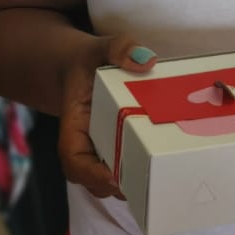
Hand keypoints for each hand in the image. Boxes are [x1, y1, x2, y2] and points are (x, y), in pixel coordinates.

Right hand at [57, 33, 157, 199]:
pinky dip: (139, 175)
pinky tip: (162, 169)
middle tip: (148, 184)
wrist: (83, 67)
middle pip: (92, 179)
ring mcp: (100, 151)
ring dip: (129, 186)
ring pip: (108, 182)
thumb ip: (119, 48)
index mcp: (74, 125)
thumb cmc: (91, 60)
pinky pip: (123, 170)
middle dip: (117, 186)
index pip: (72, 158)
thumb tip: (145, 61)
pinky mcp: (116, 151)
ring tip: (158, 181)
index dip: (90, 173)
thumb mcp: (102, 47)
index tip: (113, 177)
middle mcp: (85, 144)